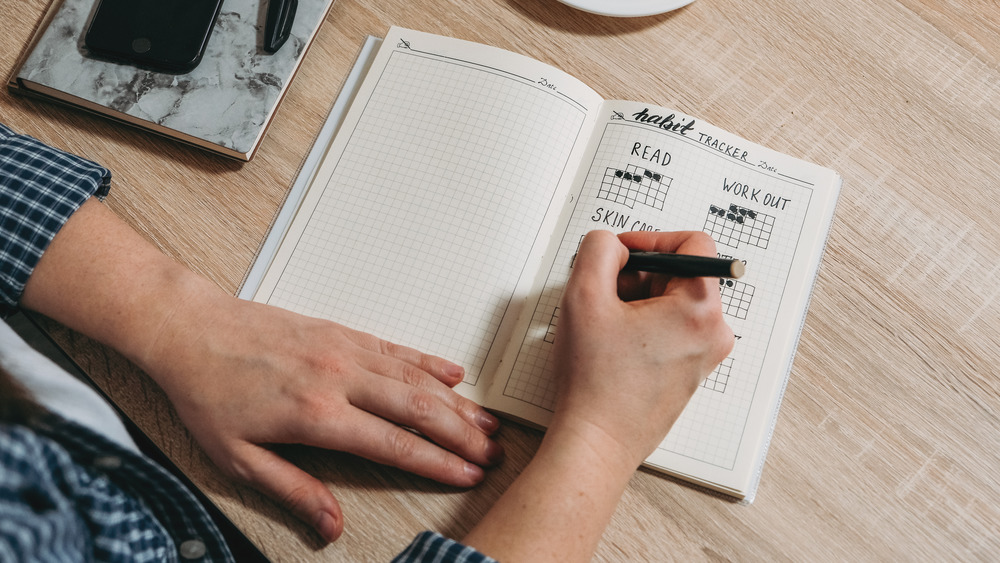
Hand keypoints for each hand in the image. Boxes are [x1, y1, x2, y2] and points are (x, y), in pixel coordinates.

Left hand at [140, 289, 503, 542]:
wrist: (191, 331)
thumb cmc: (209, 393)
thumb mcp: (238, 459)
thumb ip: (292, 491)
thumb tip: (330, 524)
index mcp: (316, 415)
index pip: (394, 443)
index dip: (437, 462)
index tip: (467, 475)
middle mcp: (339, 378)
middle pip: (418, 409)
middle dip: (461, 434)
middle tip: (491, 452)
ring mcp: (343, 350)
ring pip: (415, 378)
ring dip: (455, 402)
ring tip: (485, 421)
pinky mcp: (340, 332)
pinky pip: (396, 348)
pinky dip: (428, 363)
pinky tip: (452, 375)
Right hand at [462, 229, 732, 561]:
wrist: (596, 442)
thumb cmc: (595, 382)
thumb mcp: (584, 296)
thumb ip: (599, 249)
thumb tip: (613, 244)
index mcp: (700, 311)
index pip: (694, 243)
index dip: (651, 238)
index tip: (621, 252)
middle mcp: (713, 334)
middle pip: (680, 274)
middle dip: (638, 274)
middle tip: (603, 294)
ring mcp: (703, 357)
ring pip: (672, 303)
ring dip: (636, 301)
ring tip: (605, 326)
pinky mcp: (688, 373)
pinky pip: (669, 330)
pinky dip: (641, 326)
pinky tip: (612, 346)